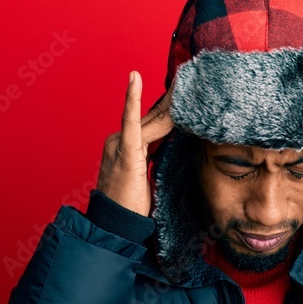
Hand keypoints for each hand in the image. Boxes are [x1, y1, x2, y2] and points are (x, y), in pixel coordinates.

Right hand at [97, 71, 175, 216]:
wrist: (115, 225)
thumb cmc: (129, 206)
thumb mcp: (144, 177)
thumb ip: (151, 160)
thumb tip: (167, 149)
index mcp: (124, 146)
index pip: (150, 124)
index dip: (167, 109)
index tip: (181, 92)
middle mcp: (118, 140)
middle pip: (151, 118)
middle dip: (171, 101)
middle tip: (187, 80)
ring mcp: (120, 144)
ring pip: (149, 120)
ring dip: (168, 103)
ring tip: (182, 84)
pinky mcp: (125, 151)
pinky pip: (130, 121)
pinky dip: (132, 99)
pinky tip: (135, 79)